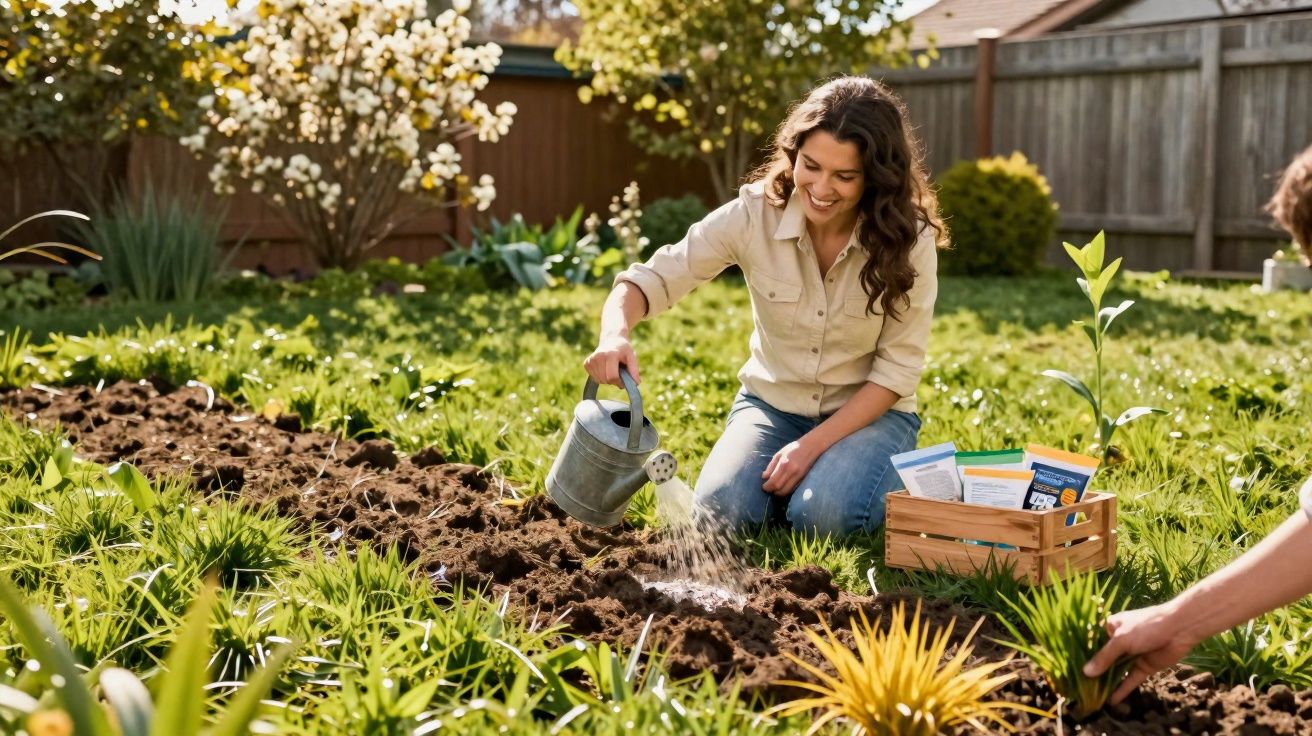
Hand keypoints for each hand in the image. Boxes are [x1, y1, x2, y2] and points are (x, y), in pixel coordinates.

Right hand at [583, 335, 640, 387]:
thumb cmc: (623, 349)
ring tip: (612, 368)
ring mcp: (591, 360)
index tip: (624, 379)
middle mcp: (598, 356)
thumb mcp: (632, 356)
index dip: (619, 382)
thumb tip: (636, 383)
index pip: (612, 377)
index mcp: (610, 354)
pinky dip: (600, 377)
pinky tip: (605, 368)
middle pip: (605, 380)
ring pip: (599, 380)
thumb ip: (634, 370)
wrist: (612, 339)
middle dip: (614, 380)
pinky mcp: (586, 363)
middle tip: (619, 372)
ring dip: (607, 379)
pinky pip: (594, 378)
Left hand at [761, 439, 822, 495]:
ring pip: (787, 491)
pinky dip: (786, 490)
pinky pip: (793, 489)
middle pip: (780, 489)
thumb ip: (771, 466)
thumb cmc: (793, 448)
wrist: (811, 446)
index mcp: (785, 464)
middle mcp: (793, 472)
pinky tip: (782, 486)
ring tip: (774, 488)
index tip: (763, 486)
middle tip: (768, 488)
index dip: (767, 487)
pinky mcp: (803, 479)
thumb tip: (764, 477)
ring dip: (779, 492)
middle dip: (772, 491)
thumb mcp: (779, 454)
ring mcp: (799, 476)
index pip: (774, 482)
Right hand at [1082, 602, 1200, 703]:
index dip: (1083, 655)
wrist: (1180, 629)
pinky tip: (1112, 700)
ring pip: (1117, 671)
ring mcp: (1132, 655)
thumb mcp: (1121, 640)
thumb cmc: (1146, 626)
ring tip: (1094, 696)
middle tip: (1081, 687)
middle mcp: (1120, 641)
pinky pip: (1131, 679)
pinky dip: (1123, 689)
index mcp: (1111, 627)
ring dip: (1107, 682)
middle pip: (1104, 659)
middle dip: (1095, 672)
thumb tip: (1086, 672)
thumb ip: (1104, 657)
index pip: (1093, 643)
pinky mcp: (1144, 666)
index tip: (1072, 668)